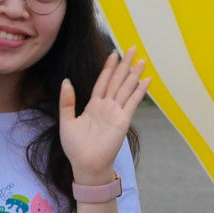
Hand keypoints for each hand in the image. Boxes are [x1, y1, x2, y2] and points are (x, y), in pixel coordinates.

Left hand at [61, 47, 151, 183]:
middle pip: (118, 80)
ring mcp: (116, 112)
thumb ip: (67, 101)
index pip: (103, 81)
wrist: (86, 165)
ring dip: (134, 73)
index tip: (114, 52)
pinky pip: (132, 101)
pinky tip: (146, 79)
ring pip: (126, 87)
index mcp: (93, 105)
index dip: (109, 67)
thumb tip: (67, 81)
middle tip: (133, 48)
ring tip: (142, 59)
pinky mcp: (123, 120)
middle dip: (125, 64)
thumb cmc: (75, 148)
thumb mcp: (66, 121)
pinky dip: (139, 90)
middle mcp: (107, 106)